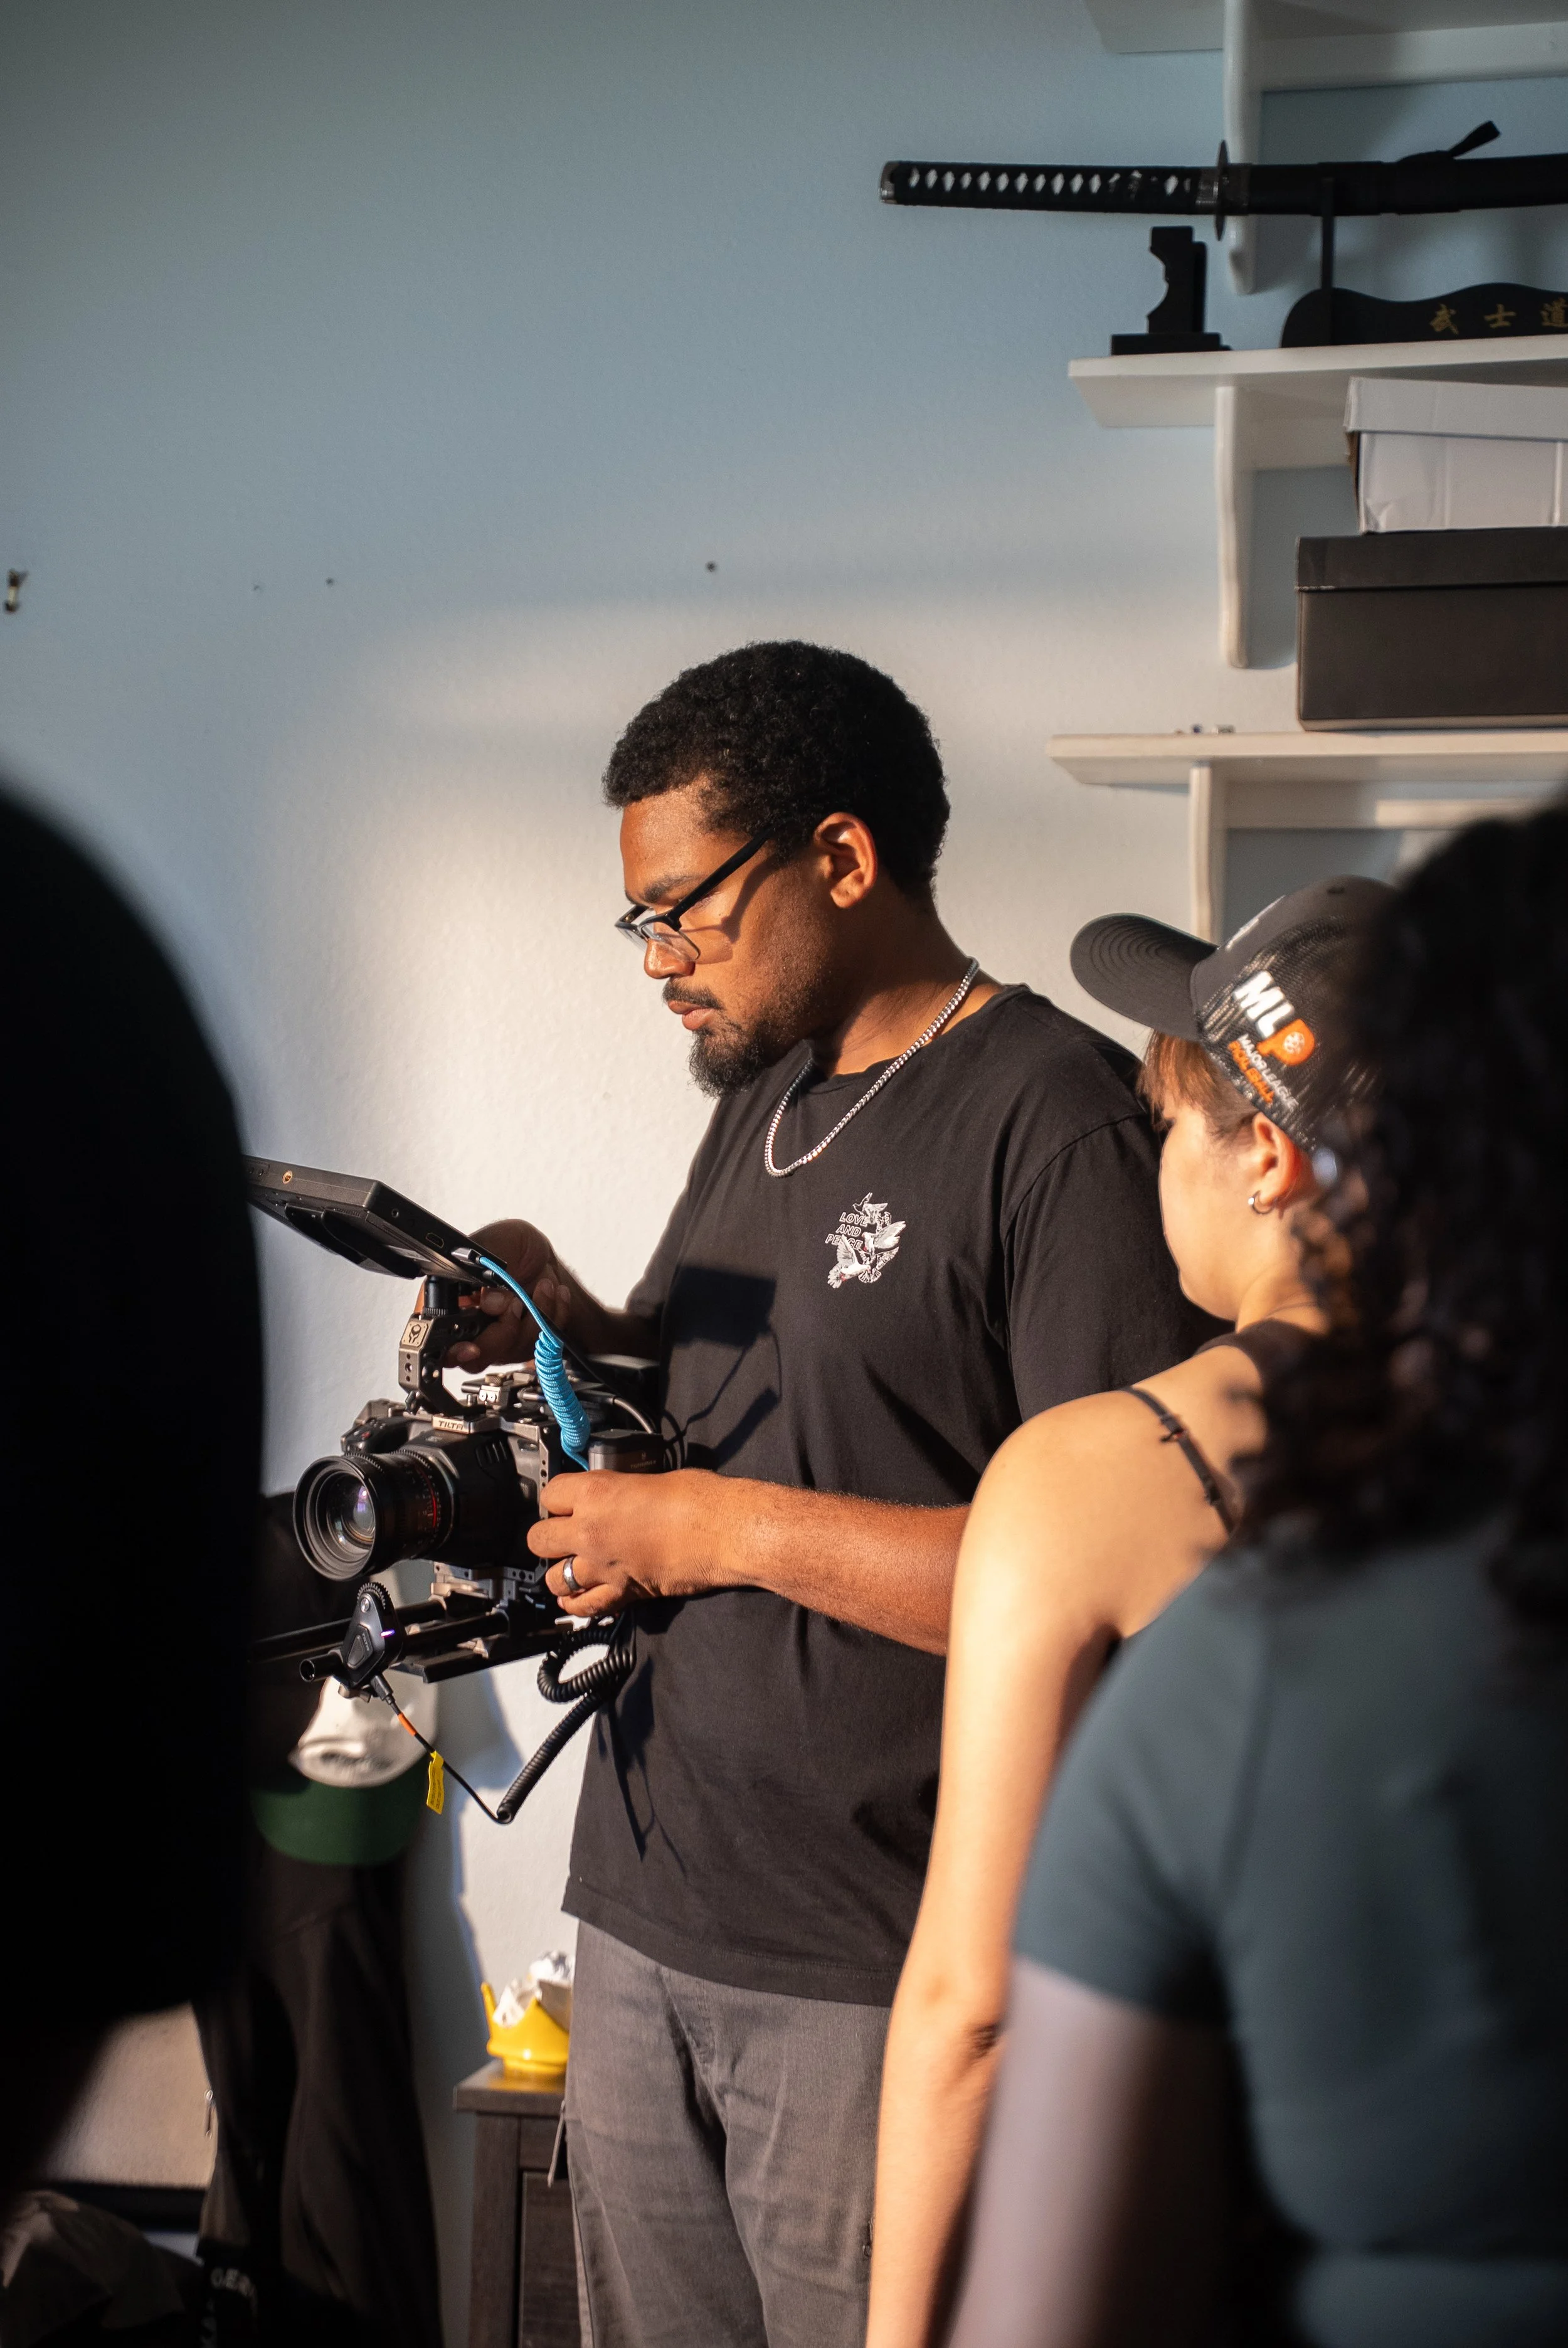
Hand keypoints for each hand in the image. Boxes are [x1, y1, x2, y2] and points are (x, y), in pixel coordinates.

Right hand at [445, 1219, 573, 1369]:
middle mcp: (468, 1324)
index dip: (455, 1348)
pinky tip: (554, 1294)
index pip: (439, 1337)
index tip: (472, 1347)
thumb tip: (490, 1300)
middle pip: (476, 1356)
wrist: (539, 1253)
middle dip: (504, 1330)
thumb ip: (486, 1268)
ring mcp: (496, 1338)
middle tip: (516, 1302)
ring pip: (513, 1351)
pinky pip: (542, 1345)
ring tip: (543, 1286)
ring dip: (536, 1316)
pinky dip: (554, 1317)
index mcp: (449, 1299)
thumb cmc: (509, 1245)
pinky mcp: (523, 1342)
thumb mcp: (495, 1242)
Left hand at [530, 1468, 726, 1615]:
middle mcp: (590, 1531)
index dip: (558, 1498)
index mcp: (596, 1494)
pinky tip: (581, 1595)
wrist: (725, 1533)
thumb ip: (621, 1490)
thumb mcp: (651, 1479)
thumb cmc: (700, 1500)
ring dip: (562, 1572)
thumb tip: (614, 1495)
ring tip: (575, 1565)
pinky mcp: (622, 1593)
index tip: (567, 1501)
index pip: (550, 1494)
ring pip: (554, 1579)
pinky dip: (578, 1603)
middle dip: (550, 1536)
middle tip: (566, 1533)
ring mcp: (602, 1566)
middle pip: (538, 1539)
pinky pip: (583, 1607)